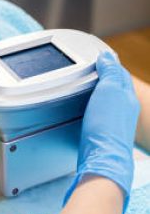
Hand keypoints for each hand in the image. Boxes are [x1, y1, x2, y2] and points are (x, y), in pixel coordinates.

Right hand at [65, 52, 139, 213]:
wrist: (102, 157)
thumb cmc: (106, 126)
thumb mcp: (109, 91)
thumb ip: (110, 72)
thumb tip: (107, 56)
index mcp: (128, 96)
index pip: (120, 73)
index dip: (108, 63)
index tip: (97, 57)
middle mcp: (125, 109)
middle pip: (115, 87)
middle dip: (104, 77)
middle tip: (90, 70)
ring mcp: (115, 122)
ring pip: (108, 101)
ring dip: (99, 92)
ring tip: (86, 87)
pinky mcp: (104, 134)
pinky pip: (101, 114)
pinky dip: (94, 107)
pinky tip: (85, 110)